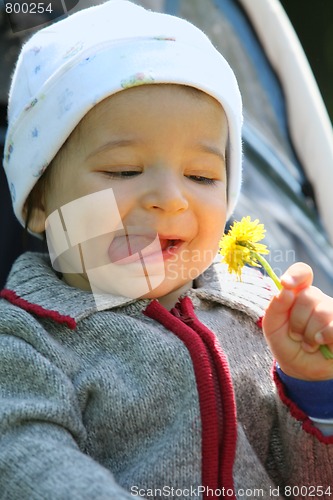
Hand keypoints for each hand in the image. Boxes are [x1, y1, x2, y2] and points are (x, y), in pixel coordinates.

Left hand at [262, 262, 332, 380]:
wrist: (301, 370)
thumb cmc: (286, 344)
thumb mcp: (272, 327)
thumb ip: (275, 307)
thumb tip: (286, 290)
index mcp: (298, 293)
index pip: (302, 272)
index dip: (296, 274)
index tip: (286, 284)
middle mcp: (318, 299)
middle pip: (308, 296)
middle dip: (297, 321)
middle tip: (296, 335)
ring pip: (322, 312)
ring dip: (309, 334)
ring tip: (308, 343)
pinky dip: (325, 336)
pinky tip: (322, 343)